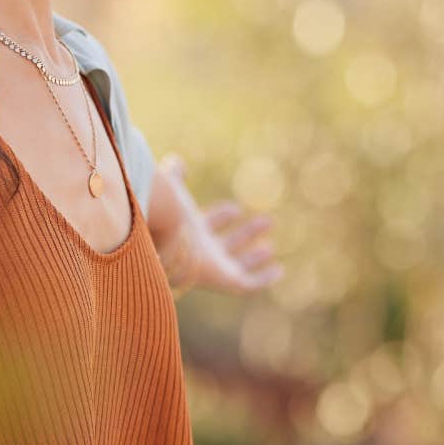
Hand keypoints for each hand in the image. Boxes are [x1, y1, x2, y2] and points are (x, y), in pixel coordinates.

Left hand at [155, 152, 280, 296]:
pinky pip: (248, 284)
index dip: (223, 216)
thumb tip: (176, 160)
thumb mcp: (173, 189)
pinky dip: (264, 279)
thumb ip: (173, 175)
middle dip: (245, 234)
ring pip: (237, 265)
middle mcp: (202, 251)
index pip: (209, 224)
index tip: (236, 209)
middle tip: (267, 221)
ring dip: (254, 257)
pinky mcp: (226, 280)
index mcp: (189, 231)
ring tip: (270, 247)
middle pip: (226, 244)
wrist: (165, 240)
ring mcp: (214, 267)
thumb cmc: (168, 214)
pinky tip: (278, 271)